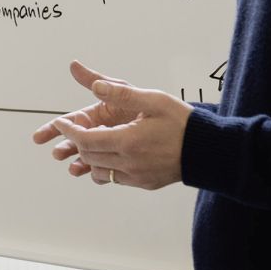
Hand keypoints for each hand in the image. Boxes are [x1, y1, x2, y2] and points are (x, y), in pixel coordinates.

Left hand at [30, 60, 190, 189]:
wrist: (210, 150)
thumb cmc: (183, 122)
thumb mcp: (154, 100)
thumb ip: (121, 94)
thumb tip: (94, 86)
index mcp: (129, 141)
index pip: (85, 140)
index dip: (68, 131)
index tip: (60, 122)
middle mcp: (129, 163)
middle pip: (88, 155)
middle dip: (77, 141)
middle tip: (74, 128)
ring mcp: (136, 176)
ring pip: (98, 170)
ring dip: (89, 156)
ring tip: (90, 140)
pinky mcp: (144, 183)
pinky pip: (114, 179)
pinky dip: (105, 167)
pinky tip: (109, 154)